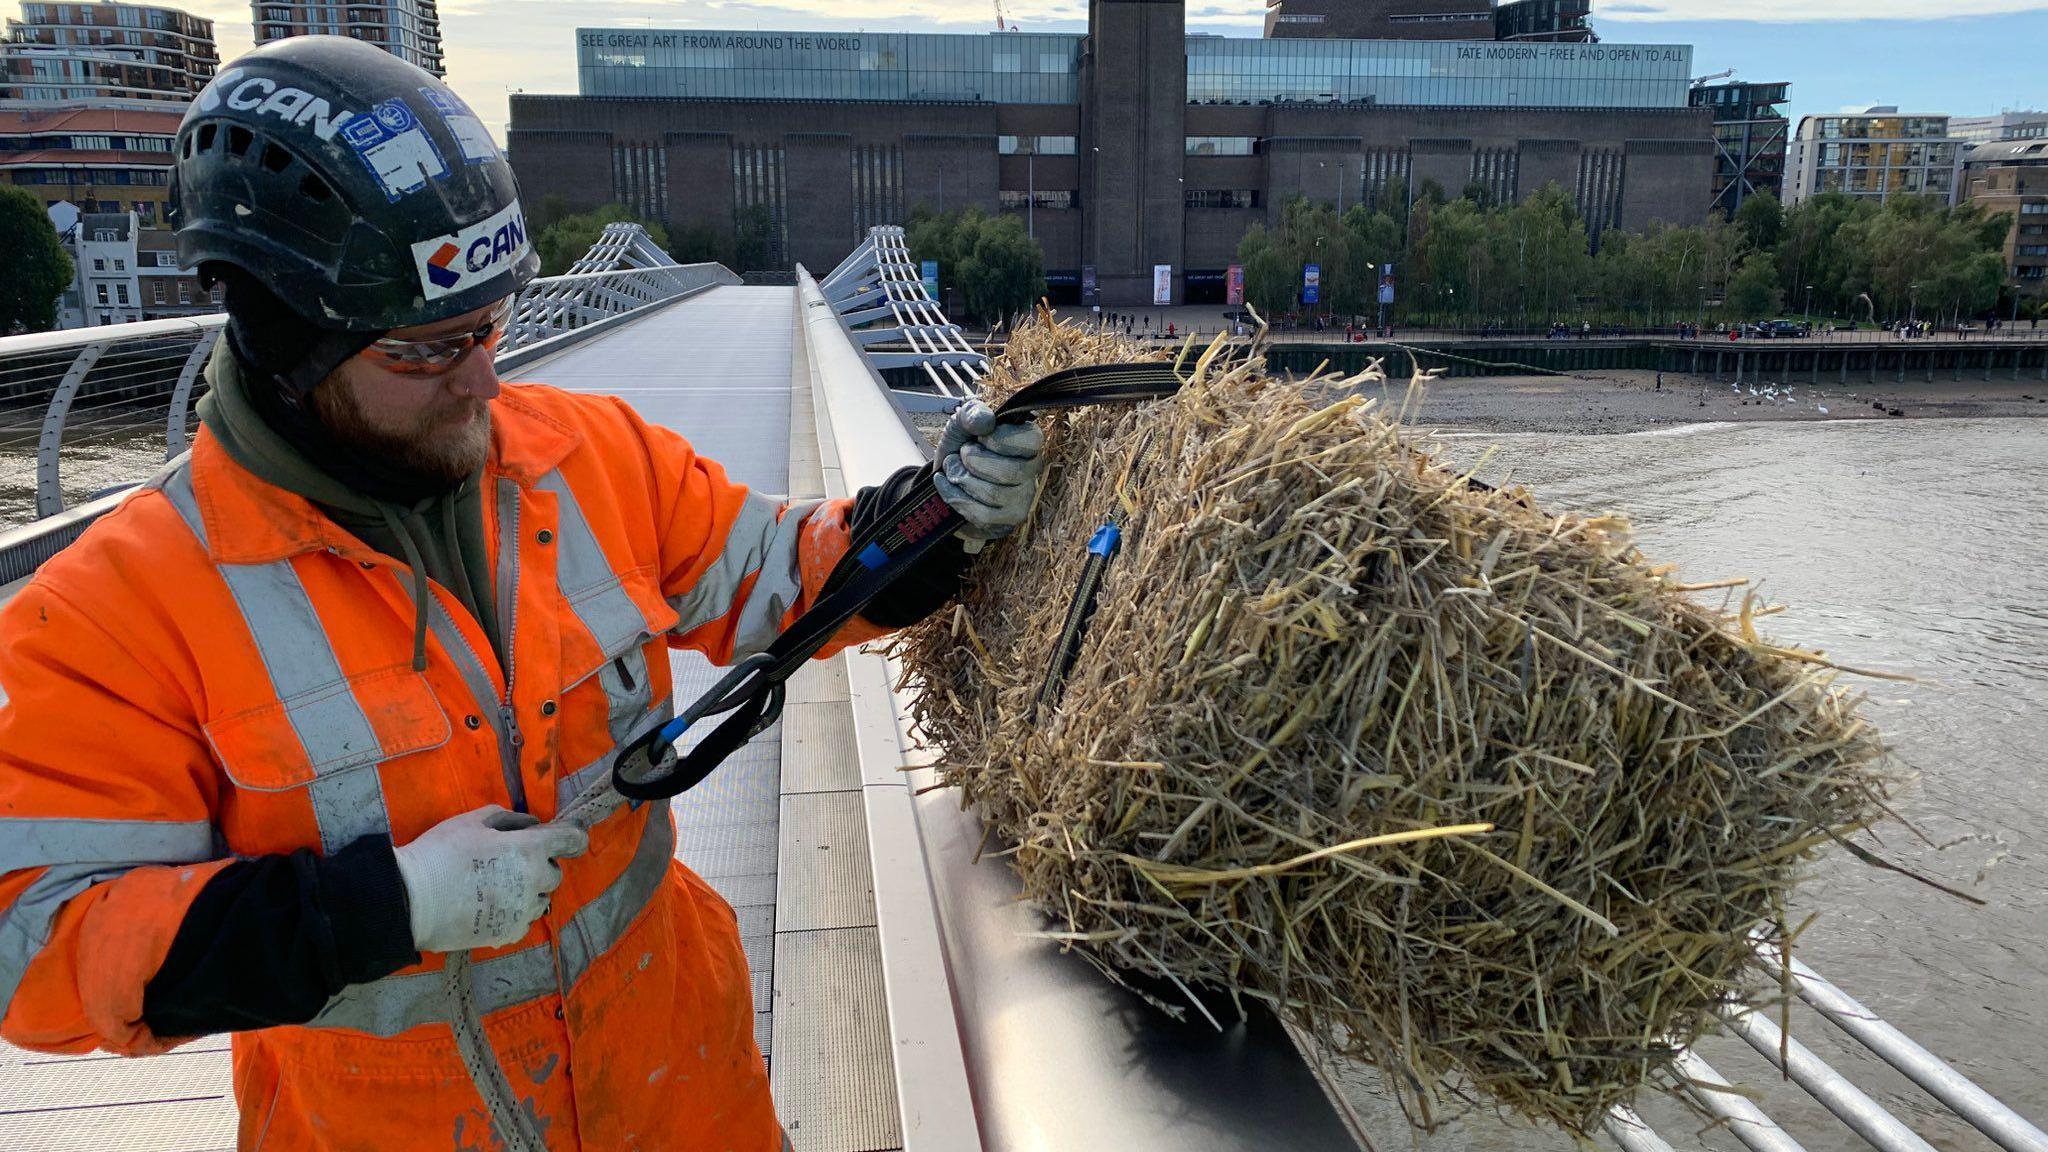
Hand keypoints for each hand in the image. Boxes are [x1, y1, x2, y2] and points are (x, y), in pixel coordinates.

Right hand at [393, 805, 588, 952]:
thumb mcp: (472, 822)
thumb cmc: (442, 853)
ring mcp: (524, 910)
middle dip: (540, 866)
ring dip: (530, 892)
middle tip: (512, 863)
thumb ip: (507, 818)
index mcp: (530, 849)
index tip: (566, 838)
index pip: (571, 840)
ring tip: (500, 888)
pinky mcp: (510, 932)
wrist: (413, 900)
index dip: (572, 836)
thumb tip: (530, 824)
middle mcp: (535, 881)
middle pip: (554, 874)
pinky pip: (525, 921)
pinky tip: (493, 907)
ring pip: (542, 899)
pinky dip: (516, 913)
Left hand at [933, 399, 1045, 545]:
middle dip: (974, 461)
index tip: (980, 438)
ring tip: (952, 470)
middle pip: (1011, 471)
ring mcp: (1022, 499)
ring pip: (994, 494)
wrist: (946, 479)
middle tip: (960, 455)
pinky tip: (946, 485)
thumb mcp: (961, 425)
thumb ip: (972, 414)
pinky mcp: (1006, 521)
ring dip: (962, 479)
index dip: (999, 439)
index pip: (1031, 441)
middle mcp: (1031, 472)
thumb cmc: (961, 449)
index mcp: (1028, 443)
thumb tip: (987, 422)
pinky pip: (982, 514)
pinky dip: (955, 497)